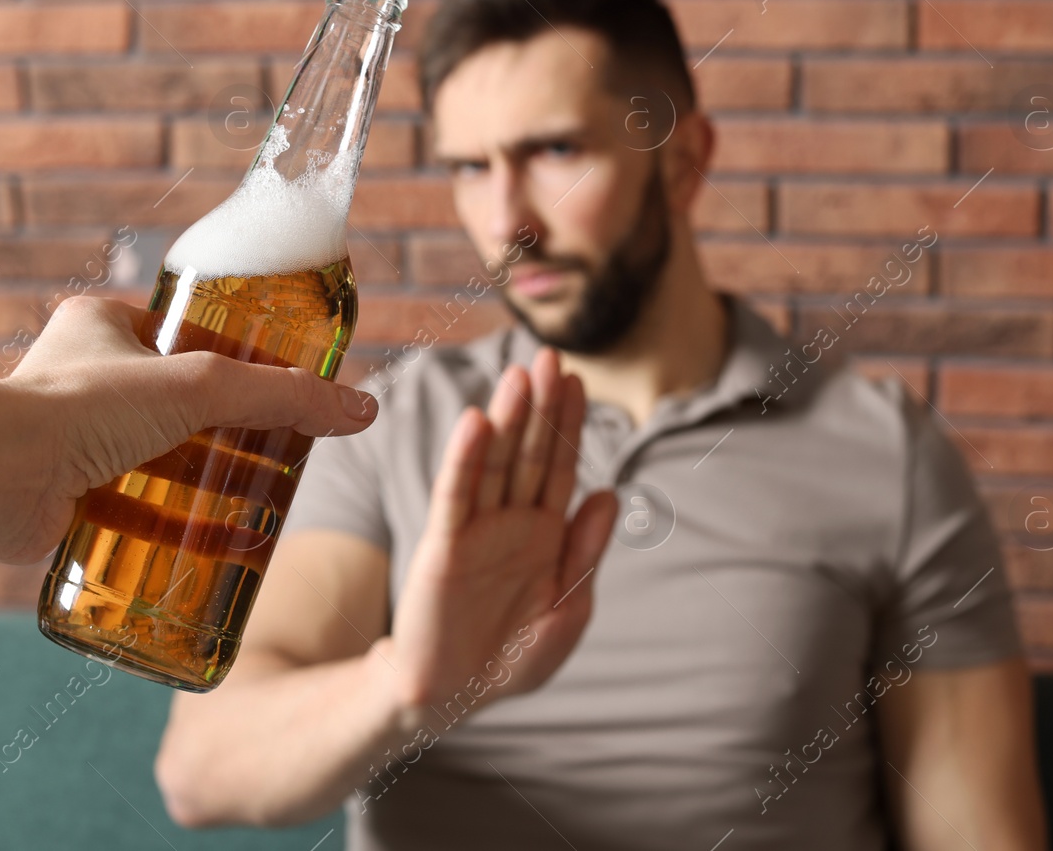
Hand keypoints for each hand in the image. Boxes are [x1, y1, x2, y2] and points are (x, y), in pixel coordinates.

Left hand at [0, 295, 378, 563]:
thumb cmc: (78, 409)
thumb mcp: (200, 386)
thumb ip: (282, 396)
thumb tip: (361, 410)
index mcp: (102, 326)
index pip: (182, 336)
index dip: (232, 362)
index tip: (274, 390)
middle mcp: (79, 378)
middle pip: (174, 406)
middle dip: (222, 435)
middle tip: (275, 457)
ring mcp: (66, 440)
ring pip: (152, 462)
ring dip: (198, 485)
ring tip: (254, 507)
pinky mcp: (61, 498)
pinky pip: (125, 512)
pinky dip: (165, 530)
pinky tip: (209, 550)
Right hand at [384, 346, 616, 718]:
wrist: (452, 695)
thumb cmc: (510, 657)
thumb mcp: (567, 612)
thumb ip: (586, 554)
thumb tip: (610, 493)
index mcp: (545, 533)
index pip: (561, 467)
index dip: (570, 425)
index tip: (580, 380)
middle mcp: (510, 521)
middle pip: (530, 453)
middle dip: (542, 407)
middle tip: (550, 356)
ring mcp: (475, 530)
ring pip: (495, 464)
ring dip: (508, 419)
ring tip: (520, 374)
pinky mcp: (443, 548)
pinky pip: (456, 496)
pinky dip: (465, 459)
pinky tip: (478, 423)